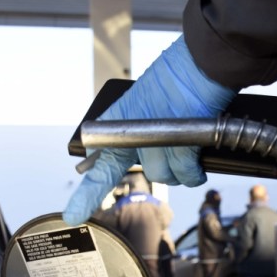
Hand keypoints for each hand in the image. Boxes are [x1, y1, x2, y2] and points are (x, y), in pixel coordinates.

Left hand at [63, 36, 236, 224]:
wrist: (201, 61)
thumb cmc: (181, 75)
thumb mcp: (148, 99)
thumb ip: (142, 127)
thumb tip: (154, 152)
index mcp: (119, 122)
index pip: (99, 164)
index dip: (87, 193)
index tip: (74, 215)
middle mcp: (133, 133)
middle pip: (149, 173)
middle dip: (167, 163)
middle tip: (179, 142)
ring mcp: (154, 141)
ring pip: (168, 176)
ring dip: (184, 164)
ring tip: (193, 139)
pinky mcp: (177, 146)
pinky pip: (188, 174)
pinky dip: (197, 168)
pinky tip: (200, 150)